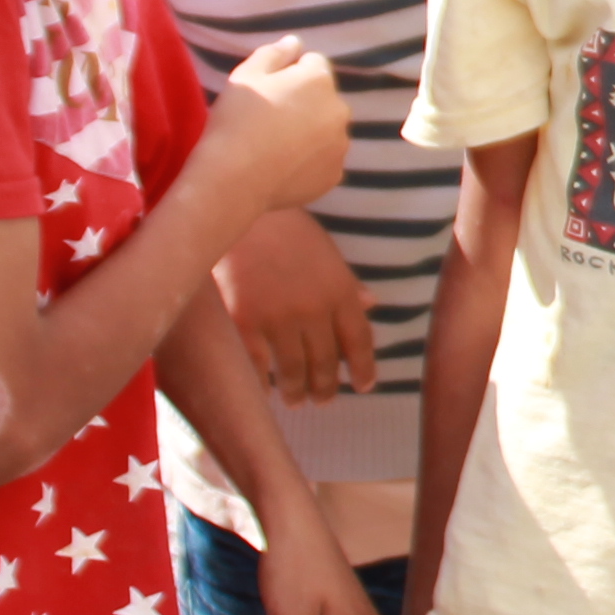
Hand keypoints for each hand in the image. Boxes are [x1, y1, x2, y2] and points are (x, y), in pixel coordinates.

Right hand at [207, 38, 348, 212]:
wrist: (234, 179)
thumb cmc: (237, 121)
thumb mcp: (246, 76)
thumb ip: (274, 53)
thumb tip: (296, 42)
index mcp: (320, 80)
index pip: (313, 64)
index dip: (290, 74)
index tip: (269, 91)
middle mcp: (340, 110)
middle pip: (324, 99)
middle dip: (305, 103)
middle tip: (271, 120)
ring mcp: (340, 145)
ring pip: (327, 130)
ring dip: (311, 132)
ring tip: (277, 147)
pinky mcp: (335, 174)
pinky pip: (325, 160)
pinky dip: (311, 161)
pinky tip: (284, 167)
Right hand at [218, 206, 375, 401]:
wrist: (242, 213)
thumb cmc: (287, 230)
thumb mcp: (327, 252)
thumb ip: (348, 284)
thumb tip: (372, 304)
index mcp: (339, 291)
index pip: (359, 340)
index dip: (364, 367)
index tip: (363, 386)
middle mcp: (313, 309)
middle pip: (326, 362)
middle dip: (326, 387)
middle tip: (323, 400)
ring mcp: (278, 318)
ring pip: (293, 370)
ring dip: (297, 392)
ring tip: (296, 401)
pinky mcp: (244, 321)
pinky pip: (257, 366)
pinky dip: (262, 384)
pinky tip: (263, 393)